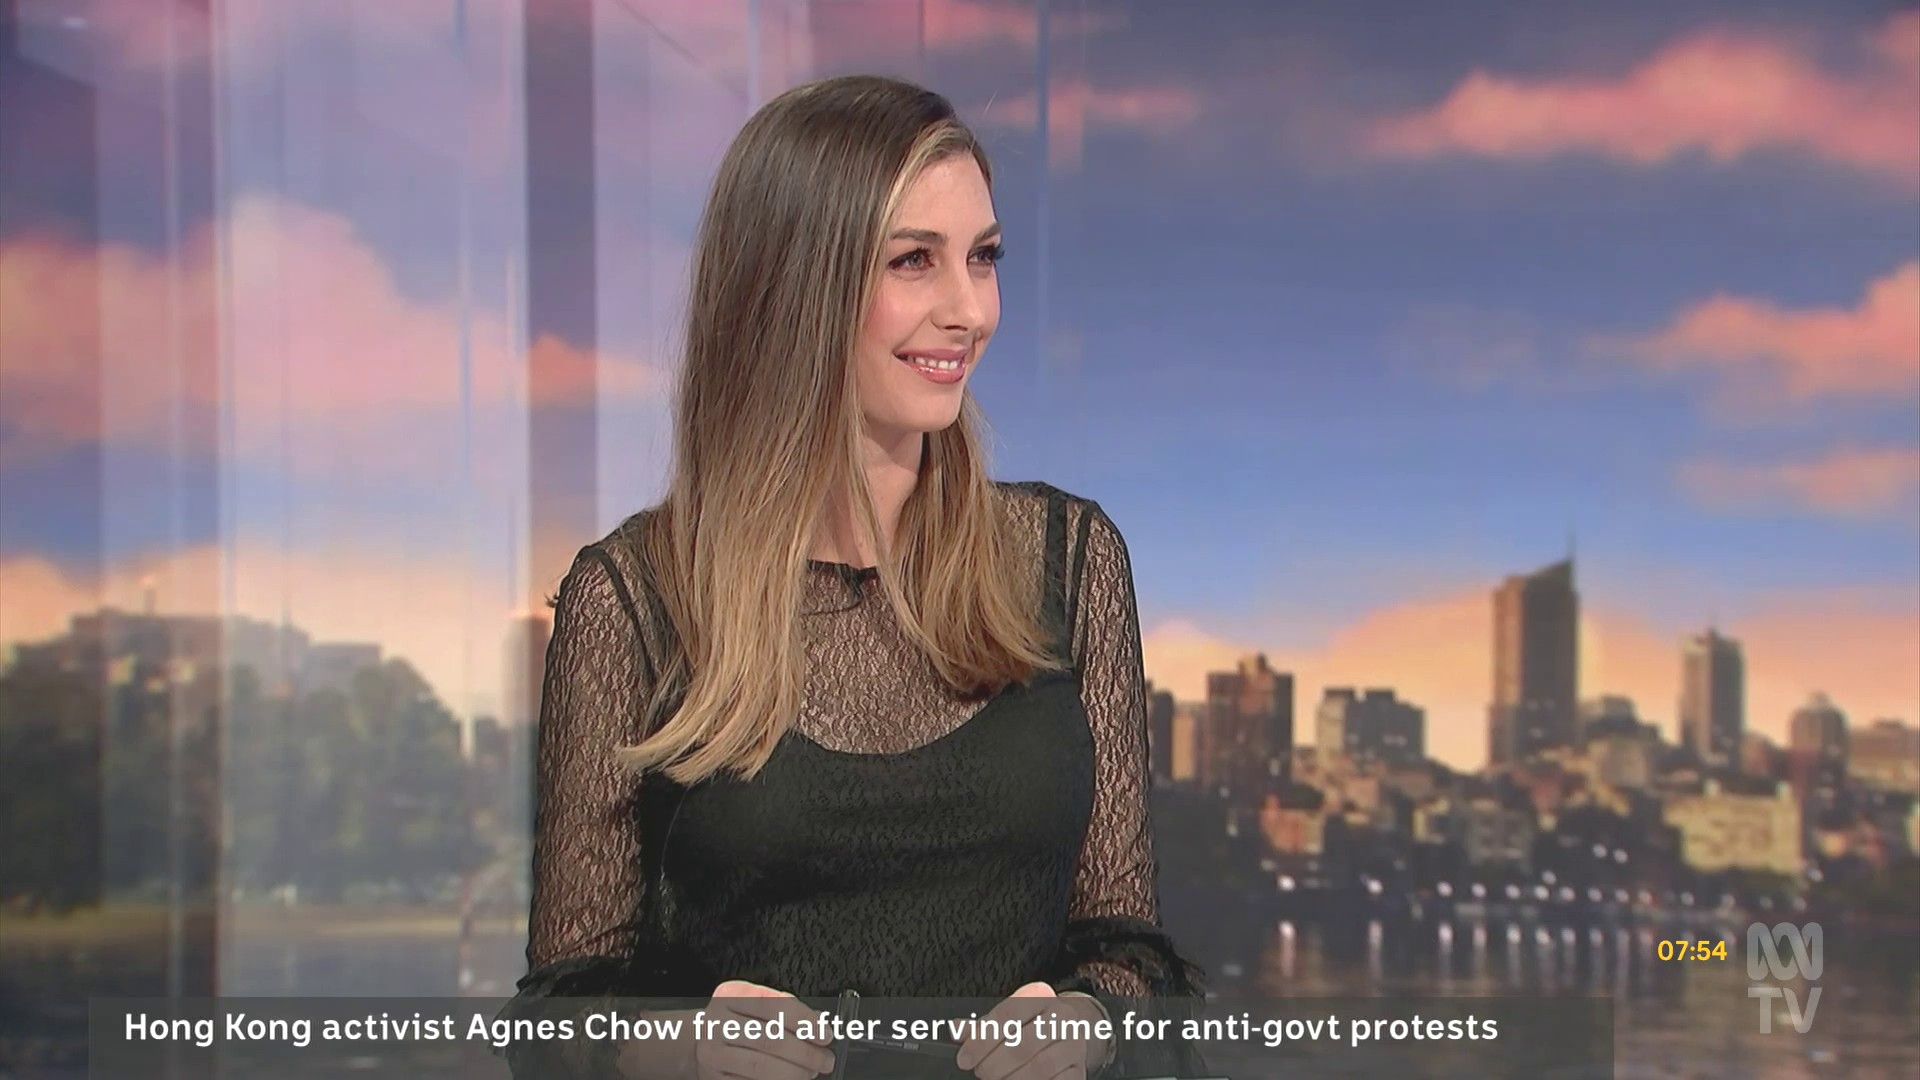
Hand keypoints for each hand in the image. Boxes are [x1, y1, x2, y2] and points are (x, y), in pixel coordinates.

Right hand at [691, 979, 835, 1079]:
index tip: (826, 1034)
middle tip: (825, 1060)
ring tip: (811, 1073)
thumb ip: (785, 1009)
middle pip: (770, 1039)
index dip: (804, 1021)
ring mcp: (713, 1053)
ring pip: (761, 1067)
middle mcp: (717, 1023)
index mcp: (730, 995)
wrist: (699, 1041)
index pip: (774, 1005)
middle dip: (805, 1053)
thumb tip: (819, 1025)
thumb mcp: (754, 1003)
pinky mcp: (714, 1079)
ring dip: (794, 1073)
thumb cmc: (735, 1020)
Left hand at [954, 982, 1109, 1079]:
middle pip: (1022, 1043)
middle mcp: (1061, 1016)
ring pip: (1040, 1065)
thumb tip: (954, 1032)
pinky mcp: (1079, 1069)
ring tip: (997, 1079)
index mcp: (1039, 996)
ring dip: (1012, 1078)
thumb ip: (980, 1027)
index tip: (964, 1059)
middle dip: (994, 1064)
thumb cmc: (1030, 1025)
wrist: (1069, 1032)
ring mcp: (1074, 1043)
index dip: (981, 1040)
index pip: (1007, 1015)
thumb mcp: (1006, 1019)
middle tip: (980, 1072)